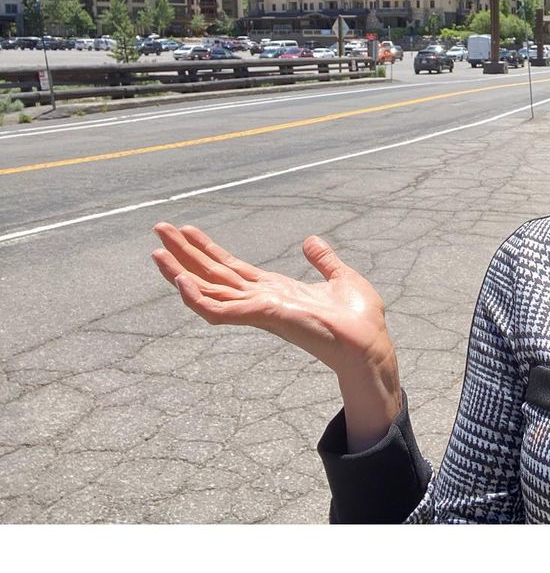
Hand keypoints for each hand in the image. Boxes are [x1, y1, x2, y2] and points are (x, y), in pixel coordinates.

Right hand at [151, 223, 400, 445]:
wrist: (369, 343)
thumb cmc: (358, 319)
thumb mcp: (339, 278)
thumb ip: (323, 260)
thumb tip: (310, 241)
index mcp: (274, 290)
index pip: (232, 267)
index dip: (209, 249)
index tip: (188, 229)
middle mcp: (261, 299)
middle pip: (213, 273)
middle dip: (185, 252)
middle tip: (159, 229)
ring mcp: (259, 309)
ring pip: (208, 290)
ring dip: (180, 272)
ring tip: (157, 251)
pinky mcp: (262, 317)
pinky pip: (219, 311)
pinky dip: (198, 298)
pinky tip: (181, 280)